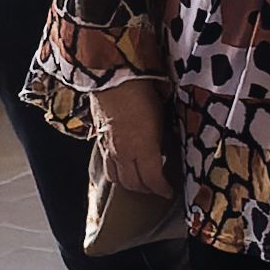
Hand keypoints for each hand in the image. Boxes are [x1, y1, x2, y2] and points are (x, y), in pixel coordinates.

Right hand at [101, 81, 173, 202]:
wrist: (112, 77)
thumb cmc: (142, 93)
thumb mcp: (162, 118)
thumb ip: (161, 140)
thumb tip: (165, 150)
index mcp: (143, 150)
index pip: (152, 180)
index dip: (162, 189)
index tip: (169, 192)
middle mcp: (124, 154)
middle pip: (133, 184)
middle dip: (147, 190)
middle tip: (157, 188)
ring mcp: (109, 148)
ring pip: (117, 178)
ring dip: (130, 184)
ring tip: (140, 181)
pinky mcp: (100, 140)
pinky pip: (106, 165)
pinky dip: (116, 172)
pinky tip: (124, 165)